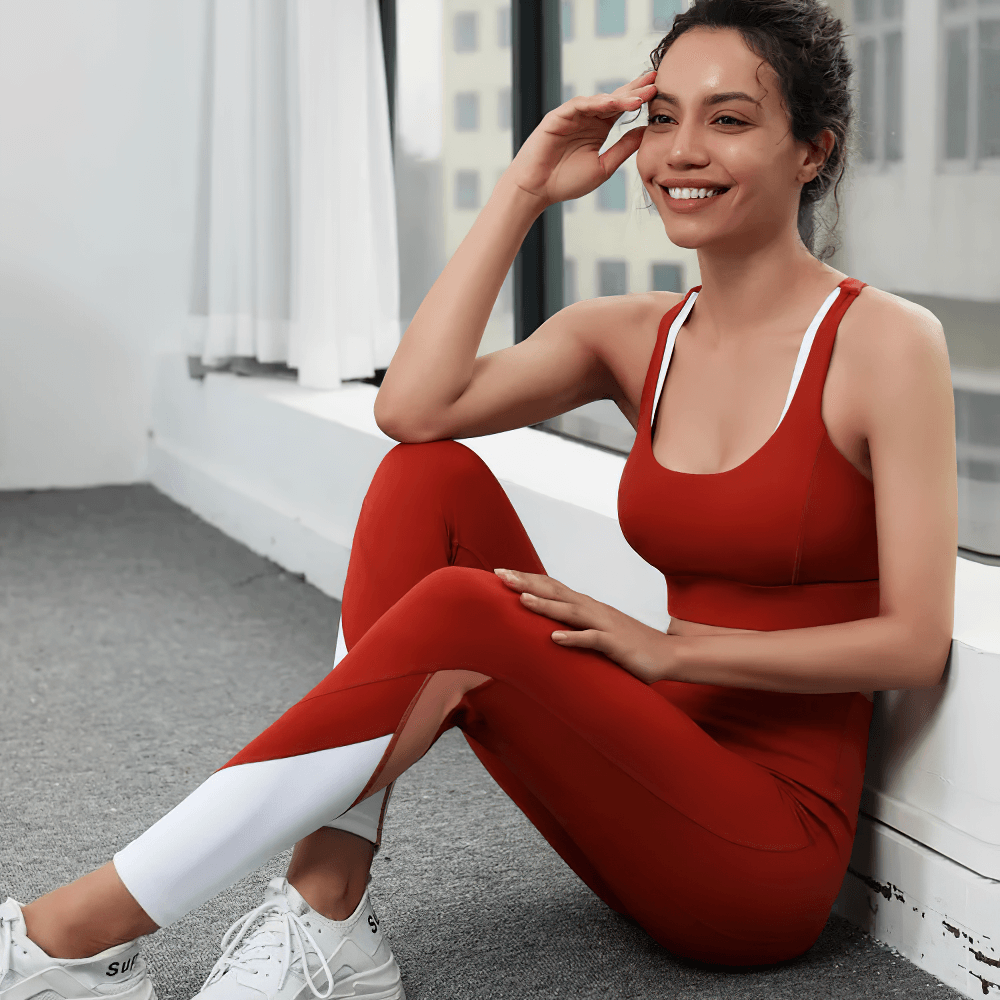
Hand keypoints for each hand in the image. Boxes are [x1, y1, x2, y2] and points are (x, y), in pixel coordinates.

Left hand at [494, 568, 674, 683]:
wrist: (668, 655)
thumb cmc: (629, 646)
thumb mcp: (597, 633)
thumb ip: (576, 627)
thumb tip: (548, 629)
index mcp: (587, 607)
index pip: (553, 587)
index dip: (528, 580)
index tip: (502, 573)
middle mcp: (594, 610)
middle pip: (556, 592)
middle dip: (528, 584)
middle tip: (501, 576)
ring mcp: (605, 625)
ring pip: (571, 612)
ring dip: (546, 605)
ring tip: (521, 600)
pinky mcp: (616, 644)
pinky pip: (592, 640)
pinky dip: (573, 638)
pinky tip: (554, 638)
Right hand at [506, 71, 657, 206]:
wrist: (537, 190)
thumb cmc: (566, 182)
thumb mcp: (603, 166)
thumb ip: (624, 148)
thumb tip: (646, 132)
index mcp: (598, 128)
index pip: (622, 109)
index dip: (640, 100)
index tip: (661, 93)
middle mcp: (587, 118)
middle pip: (614, 98)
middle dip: (634, 89)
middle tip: (656, 80)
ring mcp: (572, 116)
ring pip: (599, 100)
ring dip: (619, 97)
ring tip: (639, 97)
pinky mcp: (557, 117)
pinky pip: (579, 105)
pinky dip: (596, 103)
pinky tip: (613, 103)